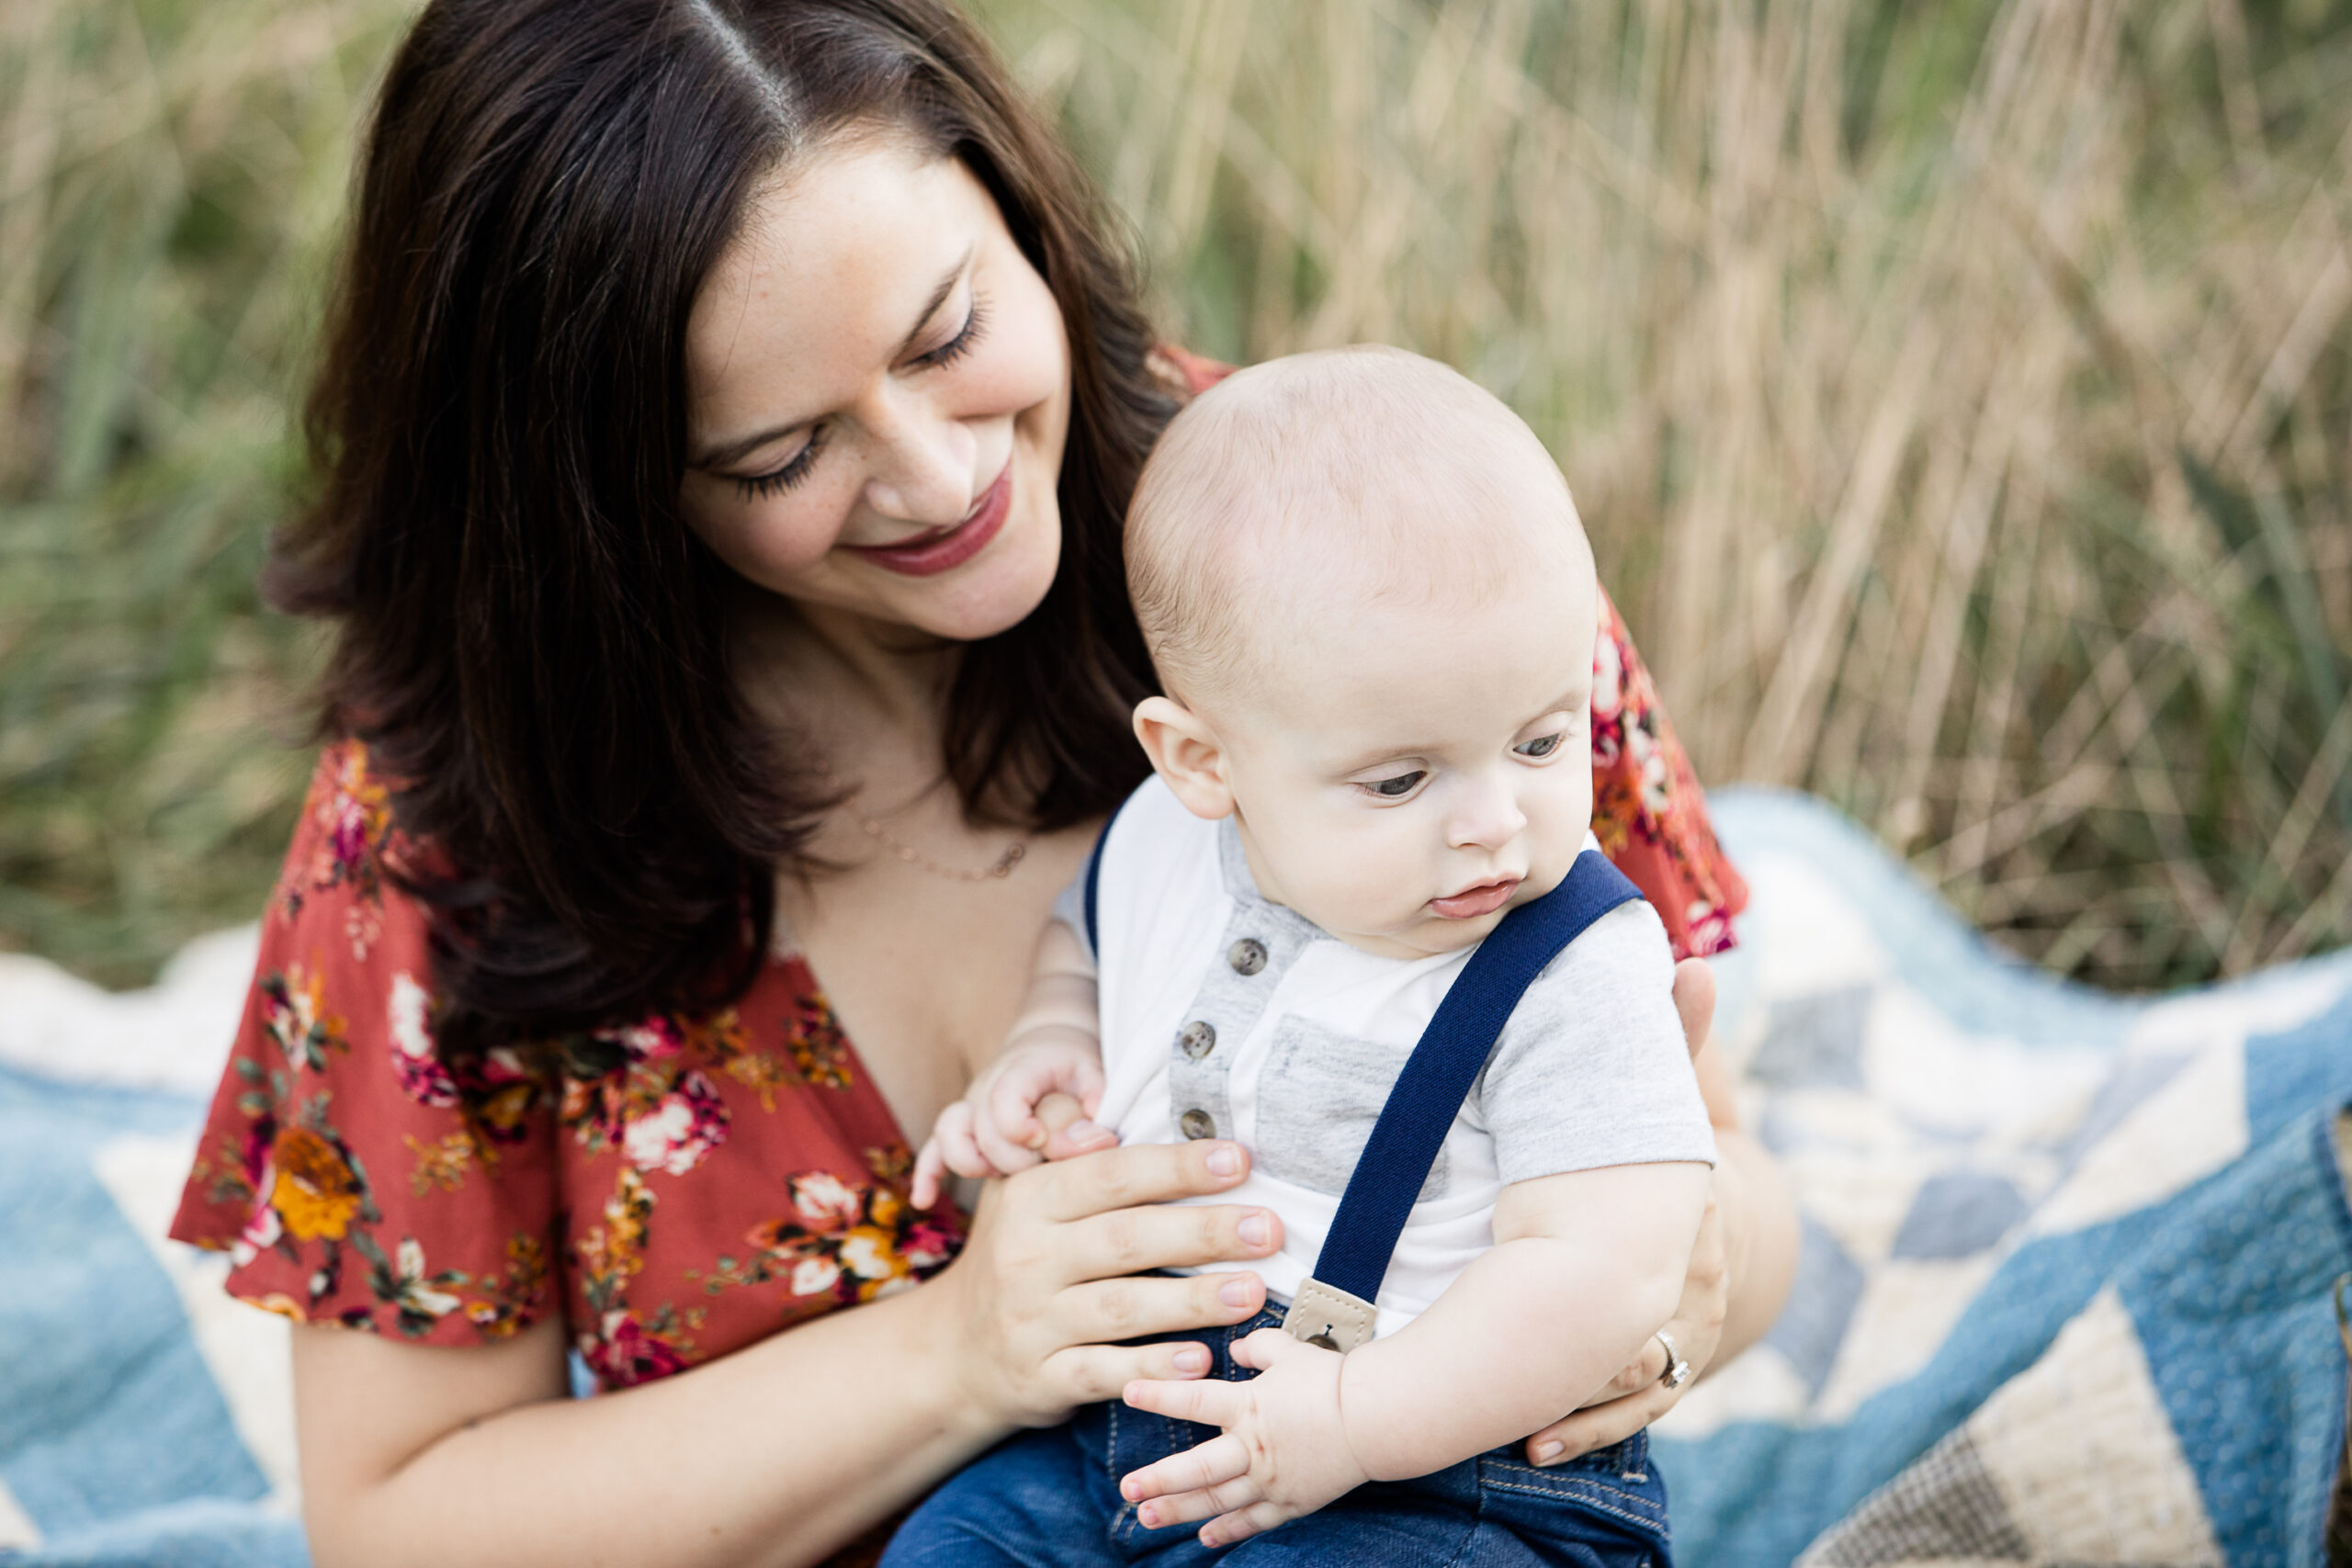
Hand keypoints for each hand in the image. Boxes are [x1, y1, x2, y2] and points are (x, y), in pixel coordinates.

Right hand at [910, 1037, 1112, 1208]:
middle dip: (1014, 1160)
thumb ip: (1095, 1103)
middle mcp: (987, 1087)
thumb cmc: (1074, 1066)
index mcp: (1021, 1070)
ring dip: (975, 1165)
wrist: (1048, 1047)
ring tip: (1003, 1175)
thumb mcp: (1092, 1074)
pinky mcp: (960, 1126)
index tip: (1043, 1141)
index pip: (1003, 1099)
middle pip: (982, 1133)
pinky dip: (927, 1174)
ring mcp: (969, 1107)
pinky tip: (925, 1201)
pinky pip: (933, 1149)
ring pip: (950, 1139)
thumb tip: (1097, 1142)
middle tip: (1043, 1164)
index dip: (1019, 1126)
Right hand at [926, 1138, 1284, 1432]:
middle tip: (1269, 1228)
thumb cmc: (1019, 1253)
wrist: (955, 1350)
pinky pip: (1103, 1372)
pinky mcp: (1042, 1378)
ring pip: (1121, 1308)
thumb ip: (1068, 1146)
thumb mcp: (1025, 1190)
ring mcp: (1032, 1321)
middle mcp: (1026, 1258)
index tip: (1239, 1161)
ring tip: (1253, 1291)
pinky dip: (1152, 1367)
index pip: (1112, 1176)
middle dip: (1203, 1232)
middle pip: (1126, 1239)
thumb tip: (1113, 1119)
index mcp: (1031, 1199)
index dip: (1177, 1167)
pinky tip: (1201, 1358)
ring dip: (1192, 1300)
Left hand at [1118, 1328, 1369, 1546]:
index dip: (1159, 1395)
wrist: (1378, 1417)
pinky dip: (1228, 1531)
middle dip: (1159, 1480)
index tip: (1127, 1392)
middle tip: (1126, 1488)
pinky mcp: (1293, 1501)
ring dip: (1181, 1510)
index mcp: (1248, 1407)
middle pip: (1197, 1469)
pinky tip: (1205, 1538)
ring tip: (1147, 1517)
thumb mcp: (1290, 1350)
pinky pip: (1254, 1521)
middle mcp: (1253, 1449)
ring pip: (1218, 1500)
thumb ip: (1256, 1348)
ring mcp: (1272, 1481)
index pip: (1194, 1400)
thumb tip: (1236, 1351)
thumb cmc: (1333, 1379)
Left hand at [1524, 955, 1729, 1462]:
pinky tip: (1534, 1449)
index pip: (1670, 1237)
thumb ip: (1683, 1038)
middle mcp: (1695, 1286)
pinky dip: (1584, 1433)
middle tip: (1524, 1367)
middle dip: (1596, 1351)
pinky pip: (1627, 1413)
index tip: (1560, 1258)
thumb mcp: (1685, 1097)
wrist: (1729, 1225)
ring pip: (1636, 1381)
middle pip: (1648, 1323)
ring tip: (1523, 1430)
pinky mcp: (1657, 1377)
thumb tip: (1691, 960)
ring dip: (1582, 1408)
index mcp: (1698, 1215)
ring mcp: (1677, 1338)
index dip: (1635, 1255)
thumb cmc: (1682, 1147)